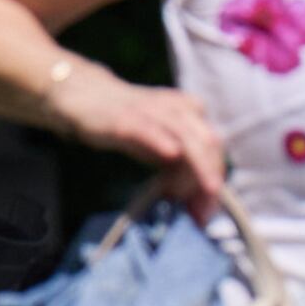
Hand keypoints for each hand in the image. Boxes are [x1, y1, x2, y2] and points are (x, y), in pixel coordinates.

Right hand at [47, 61, 225, 214]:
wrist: (88, 96)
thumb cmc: (132, 126)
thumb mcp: (162, 148)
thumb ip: (182, 170)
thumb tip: (199, 205)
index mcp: (193, 113)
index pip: (214, 147)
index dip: (216, 176)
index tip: (209, 207)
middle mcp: (179, 108)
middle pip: (206, 142)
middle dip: (210, 176)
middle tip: (203, 209)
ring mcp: (154, 111)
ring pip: (185, 136)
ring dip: (197, 167)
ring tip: (198, 192)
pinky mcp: (127, 117)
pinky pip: (148, 128)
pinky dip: (162, 140)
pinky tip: (172, 153)